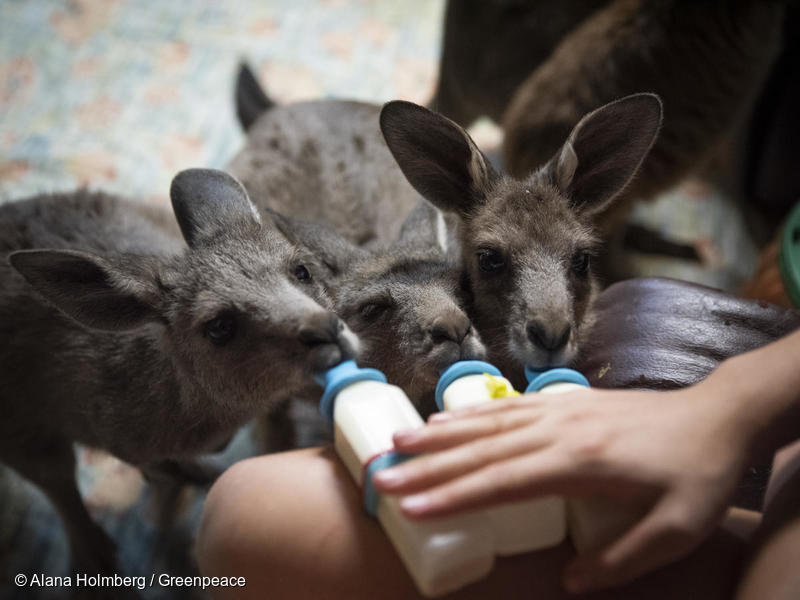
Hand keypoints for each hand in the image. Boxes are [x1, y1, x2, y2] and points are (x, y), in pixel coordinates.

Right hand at [374, 380, 755, 591]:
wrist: (715, 415)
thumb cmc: (697, 473)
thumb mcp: (676, 529)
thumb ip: (621, 559)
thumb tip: (569, 582)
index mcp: (581, 461)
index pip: (503, 481)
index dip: (454, 496)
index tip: (412, 507)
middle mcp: (559, 429)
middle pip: (482, 450)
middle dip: (428, 466)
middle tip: (382, 477)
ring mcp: (558, 410)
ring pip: (487, 422)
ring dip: (439, 433)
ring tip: (397, 440)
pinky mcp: (562, 402)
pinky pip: (506, 406)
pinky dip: (469, 413)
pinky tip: (444, 418)